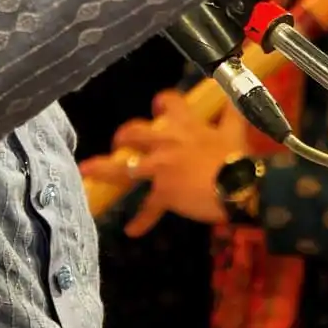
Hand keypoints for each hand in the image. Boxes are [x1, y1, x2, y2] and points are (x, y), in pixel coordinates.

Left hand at [85, 90, 259, 237]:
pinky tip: (133, 230)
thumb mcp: (235, 130)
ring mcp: (160, 167)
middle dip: (123, 136)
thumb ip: (232, 113)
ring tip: (88, 170)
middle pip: (134, 132)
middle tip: (120, 141)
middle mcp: (166, 142)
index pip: (168, 102)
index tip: (158, 105)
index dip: (162, 102)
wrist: (238, 185)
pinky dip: (141, 221)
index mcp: (185, 125)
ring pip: (123, 167)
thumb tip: (233, 96)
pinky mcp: (163, 192)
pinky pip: (148, 209)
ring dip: (103, 169)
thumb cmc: (238, 158)